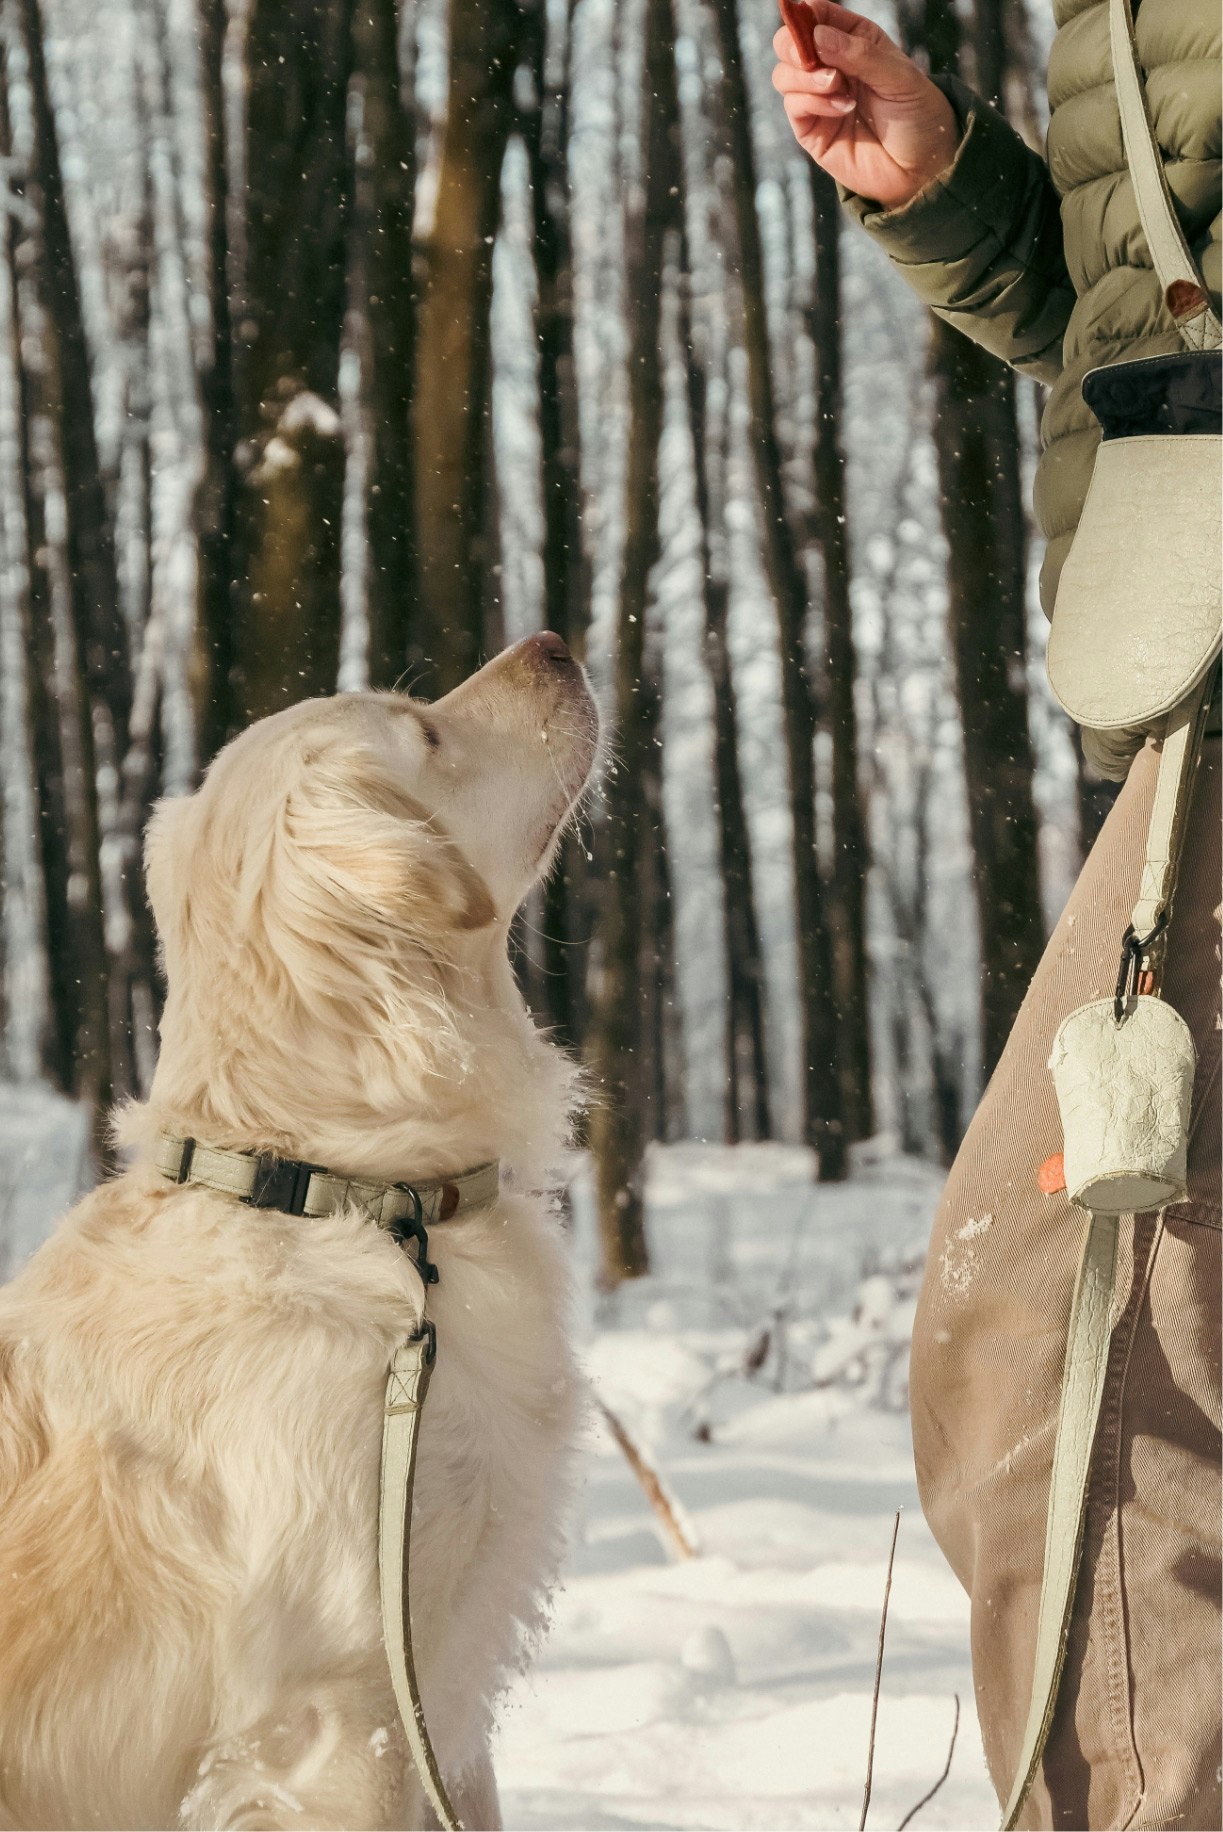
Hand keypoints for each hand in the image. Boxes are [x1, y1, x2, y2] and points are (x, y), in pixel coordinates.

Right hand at [771, 1, 959, 209]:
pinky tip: (842, 107)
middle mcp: (830, 66)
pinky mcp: (811, 130)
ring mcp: (817, 99)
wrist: (921, 167)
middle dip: (794, 46)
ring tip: (837, 86)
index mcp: (853, 40)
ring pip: (783, 75)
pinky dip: (812, 102)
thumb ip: (859, 54)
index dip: (805, 14)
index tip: (806, 21)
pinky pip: (793, 106)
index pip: (816, 15)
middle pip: (788, 44)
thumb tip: (817, 37)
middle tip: (812, 57)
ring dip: (806, 77)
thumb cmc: (917, 115)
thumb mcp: (898, 76)